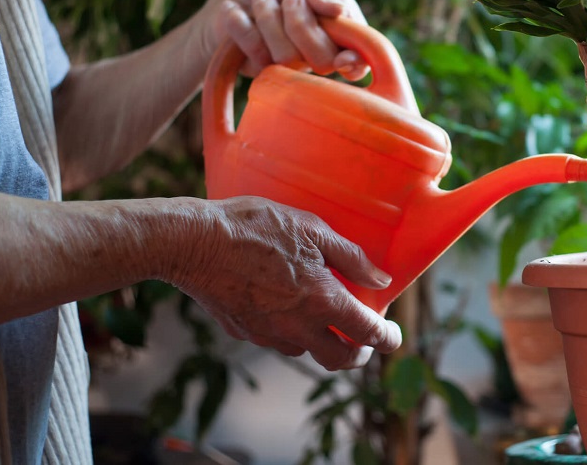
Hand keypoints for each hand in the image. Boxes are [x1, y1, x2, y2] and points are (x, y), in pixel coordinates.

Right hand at [173, 196, 401, 369]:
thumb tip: (381, 279)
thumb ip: (351, 257)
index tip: (393, 335)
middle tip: (363, 337)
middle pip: (339, 359)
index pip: (367, 333)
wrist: (193, 242)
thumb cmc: (255, 227)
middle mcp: (297, 326)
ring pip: (307, 352)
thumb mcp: (312, 229)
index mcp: (321, 301)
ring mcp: (268, 333)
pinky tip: (287, 308)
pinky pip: (277, 341)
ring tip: (325, 317)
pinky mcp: (244, 332)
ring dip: (323, 342)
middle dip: (358, 353)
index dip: (387, 338)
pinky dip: (292, 333)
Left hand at [197, 0, 368, 78]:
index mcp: (338, 26)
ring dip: (269, 19)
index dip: (356, 60)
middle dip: (302, 24)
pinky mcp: (261, 71)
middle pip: (324, 59)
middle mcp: (319, 51)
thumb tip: (338, 9)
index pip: (360, 54)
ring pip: (289, 57)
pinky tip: (234, 11)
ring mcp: (290, 65)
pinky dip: (242, 25)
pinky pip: (256, 55)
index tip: (344, 58)